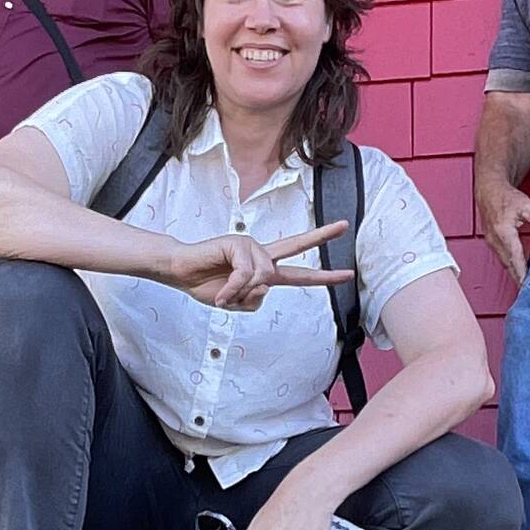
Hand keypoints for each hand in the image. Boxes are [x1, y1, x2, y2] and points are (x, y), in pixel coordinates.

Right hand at [166, 221, 353, 312]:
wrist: (182, 272)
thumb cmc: (208, 286)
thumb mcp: (238, 303)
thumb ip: (255, 299)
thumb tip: (263, 283)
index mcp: (265, 271)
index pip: (300, 273)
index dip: (323, 276)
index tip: (346, 274)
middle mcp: (262, 256)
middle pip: (296, 245)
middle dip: (321, 236)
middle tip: (346, 225)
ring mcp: (251, 247)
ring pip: (262, 277)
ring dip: (241, 294)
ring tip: (225, 296)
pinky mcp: (238, 242)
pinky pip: (245, 274)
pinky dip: (232, 289)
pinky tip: (221, 295)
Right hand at [476, 180, 529, 285]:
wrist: (489, 191)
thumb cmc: (505, 196)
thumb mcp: (524, 203)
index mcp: (503, 233)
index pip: (515, 259)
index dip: (522, 274)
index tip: (528, 287)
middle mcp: (496, 241)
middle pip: (510, 266)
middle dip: (519, 280)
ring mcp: (493, 243)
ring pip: (506, 264)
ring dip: (516, 275)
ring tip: (527, 287)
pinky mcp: (494, 243)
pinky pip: (504, 259)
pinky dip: (512, 268)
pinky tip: (520, 272)